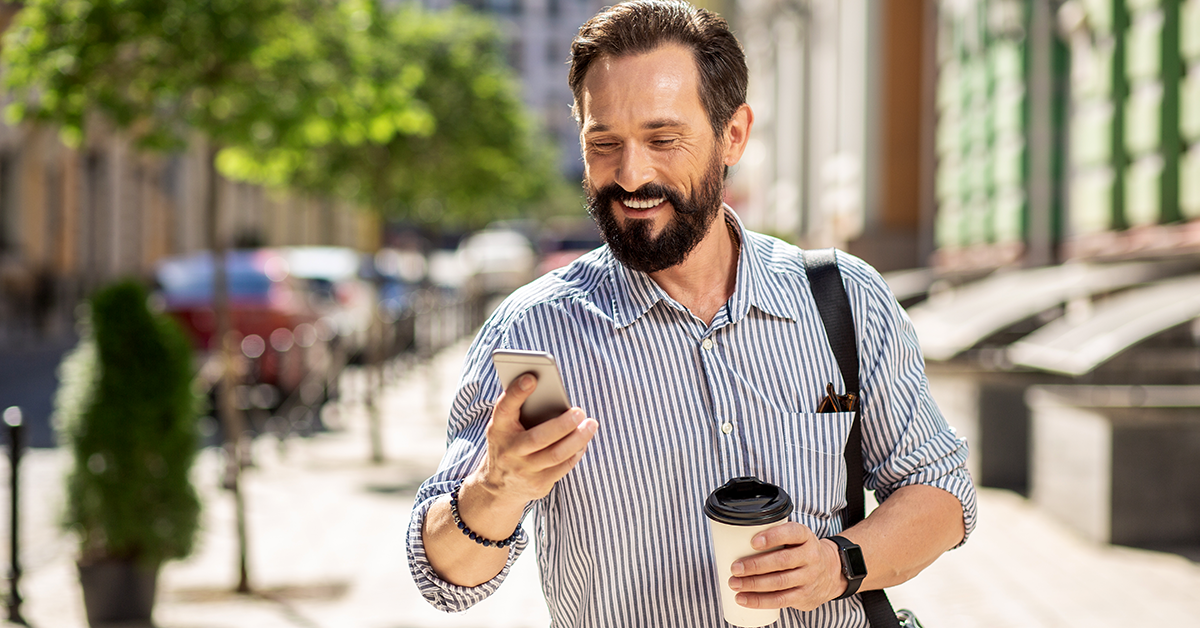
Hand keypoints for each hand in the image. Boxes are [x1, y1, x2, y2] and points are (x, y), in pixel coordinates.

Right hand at [475, 373, 597, 505]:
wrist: (497, 487)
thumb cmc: (508, 443)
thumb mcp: (505, 426)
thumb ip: (521, 408)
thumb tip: (553, 393)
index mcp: (499, 428)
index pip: (505, 408)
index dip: (517, 392)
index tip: (532, 377)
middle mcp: (509, 451)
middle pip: (538, 437)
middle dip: (562, 424)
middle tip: (580, 411)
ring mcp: (523, 470)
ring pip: (556, 454)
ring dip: (578, 439)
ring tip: (591, 424)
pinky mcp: (538, 485)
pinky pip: (563, 468)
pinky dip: (576, 453)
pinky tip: (584, 442)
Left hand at [726, 522, 846, 611]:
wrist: (831, 572)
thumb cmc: (801, 551)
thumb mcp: (796, 537)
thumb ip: (774, 535)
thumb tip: (734, 539)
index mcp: (805, 537)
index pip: (792, 533)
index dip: (772, 537)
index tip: (753, 542)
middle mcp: (810, 556)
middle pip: (781, 561)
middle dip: (755, 565)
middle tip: (735, 568)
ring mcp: (809, 578)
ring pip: (779, 582)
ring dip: (753, 584)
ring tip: (734, 583)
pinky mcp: (804, 596)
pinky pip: (780, 600)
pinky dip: (759, 600)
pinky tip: (744, 599)